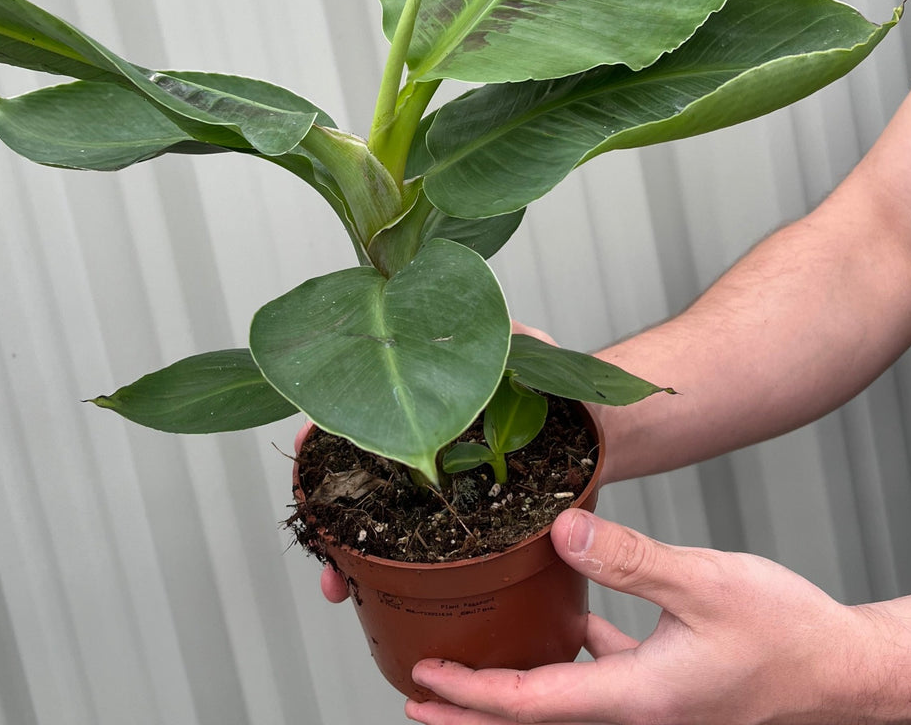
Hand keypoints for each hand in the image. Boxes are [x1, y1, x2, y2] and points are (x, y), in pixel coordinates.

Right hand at [303, 320, 552, 605]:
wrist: (601, 434)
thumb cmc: (565, 384)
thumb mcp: (532, 349)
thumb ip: (503, 335)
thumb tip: (479, 323)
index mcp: (430, 392)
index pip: (365, 401)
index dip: (331, 421)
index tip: (309, 443)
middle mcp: (424, 435)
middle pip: (359, 469)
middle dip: (327, 504)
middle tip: (318, 534)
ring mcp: (438, 479)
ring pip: (379, 513)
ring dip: (349, 547)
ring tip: (338, 580)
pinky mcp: (460, 516)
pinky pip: (416, 543)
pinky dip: (387, 568)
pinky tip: (371, 588)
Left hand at [405, 508, 880, 724]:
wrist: (850, 672)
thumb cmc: (788, 634)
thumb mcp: (703, 584)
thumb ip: (627, 558)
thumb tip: (559, 529)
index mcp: (637, 699)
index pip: (533, 705)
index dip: (472, 694)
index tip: (423, 681)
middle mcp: (639, 714)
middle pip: (538, 717)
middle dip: (475, 714)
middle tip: (420, 699)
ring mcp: (657, 705)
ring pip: (567, 698)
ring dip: (517, 687)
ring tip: (476, 665)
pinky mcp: (673, 685)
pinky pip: (604, 675)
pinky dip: (572, 656)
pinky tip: (567, 624)